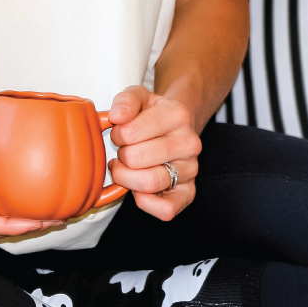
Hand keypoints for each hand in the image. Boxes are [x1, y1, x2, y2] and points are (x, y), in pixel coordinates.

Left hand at [107, 86, 200, 220]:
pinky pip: (165, 209)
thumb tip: (117, 116)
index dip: (117, 134)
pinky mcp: (188, 193)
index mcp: (177, 114)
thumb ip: (125, 101)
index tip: (121, 133)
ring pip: (149, 183)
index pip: (130, 132)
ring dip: (127, 178)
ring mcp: (190, 169)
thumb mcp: (137, 96)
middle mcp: (189, 143)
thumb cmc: (151, 114)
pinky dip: (145, 203)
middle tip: (124, 151)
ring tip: (126, 168)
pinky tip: (138, 189)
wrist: (174, 126)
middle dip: (121, 156)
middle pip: (136, 158)